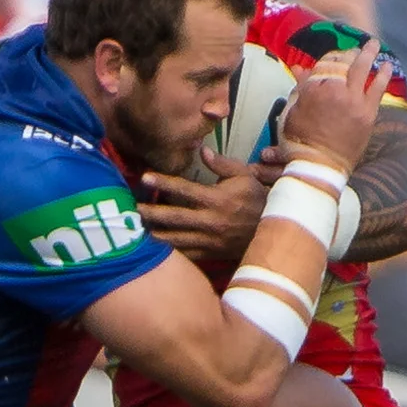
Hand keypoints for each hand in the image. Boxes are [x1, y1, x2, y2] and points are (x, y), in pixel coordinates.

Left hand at [137, 147, 265, 262]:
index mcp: (216, 199)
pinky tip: (154, 250)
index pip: (184, 190)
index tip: (144, 177)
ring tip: (137, 230)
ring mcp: (209, 241)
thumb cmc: (258, 200)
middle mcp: (210, 221)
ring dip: (155, 235)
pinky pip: (185, 255)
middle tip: (132, 209)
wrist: (275, 231)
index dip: (163, 183)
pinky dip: (169, 253)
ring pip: (176, 240)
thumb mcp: (245, 176)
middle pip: (173, 217)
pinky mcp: (210, 254)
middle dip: (151, 213)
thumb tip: (202, 151)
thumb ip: (223, 164)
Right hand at [276, 37, 396, 174]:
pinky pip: (377, 89)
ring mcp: (353, 101)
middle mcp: (333, 91)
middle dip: (348, 52)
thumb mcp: (292, 113)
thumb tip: (300, 69)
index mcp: (312, 90)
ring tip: (373, 44)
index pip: (321, 66)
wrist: (320, 167)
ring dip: (368, 54)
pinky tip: (387, 66)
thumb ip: (299, 89)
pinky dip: (383, 76)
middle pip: (342, 63)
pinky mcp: (367, 113)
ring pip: (362, 70)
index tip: (331, 58)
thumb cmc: (300, 142)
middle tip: (353, 48)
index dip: (326, 60)